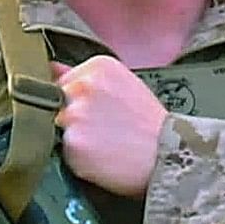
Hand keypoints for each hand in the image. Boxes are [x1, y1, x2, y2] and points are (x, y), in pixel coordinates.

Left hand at [54, 57, 168, 196]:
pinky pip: (62, 150)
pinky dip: (78, 156)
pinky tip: (102, 156)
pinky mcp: (73, 142)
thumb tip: (51, 67)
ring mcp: (76, 114)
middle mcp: (84, 85)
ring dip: (74, 136)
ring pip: (56, 126)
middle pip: (55, 102)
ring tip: (104, 143)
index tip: (101, 111)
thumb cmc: (152, 125)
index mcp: (99, 66)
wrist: (173, 156)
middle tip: (104, 128)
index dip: (78, 99)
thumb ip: (86, 77)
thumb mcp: (126, 87)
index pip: (63, 79)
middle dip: (72, 115)